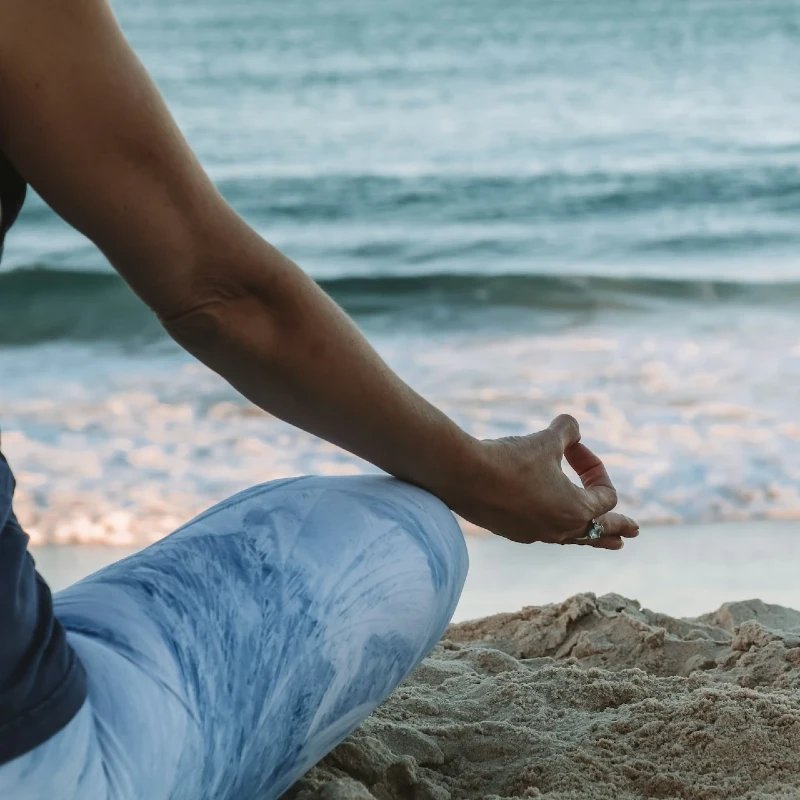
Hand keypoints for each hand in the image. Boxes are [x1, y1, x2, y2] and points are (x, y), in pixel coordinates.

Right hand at [446, 415, 638, 549]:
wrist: (464, 476)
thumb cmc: (510, 459)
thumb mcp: (545, 439)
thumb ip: (567, 431)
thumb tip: (572, 427)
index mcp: (576, 510)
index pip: (605, 495)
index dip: (595, 466)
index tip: (573, 447)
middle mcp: (560, 529)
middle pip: (599, 532)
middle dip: (617, 527)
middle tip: (633, 531)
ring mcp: (535, 534)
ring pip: (572, 538)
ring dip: (589, 534)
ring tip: (605, 541)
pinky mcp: (512, 531)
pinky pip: (543, 532)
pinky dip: (554, 525)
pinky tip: (549, 523)